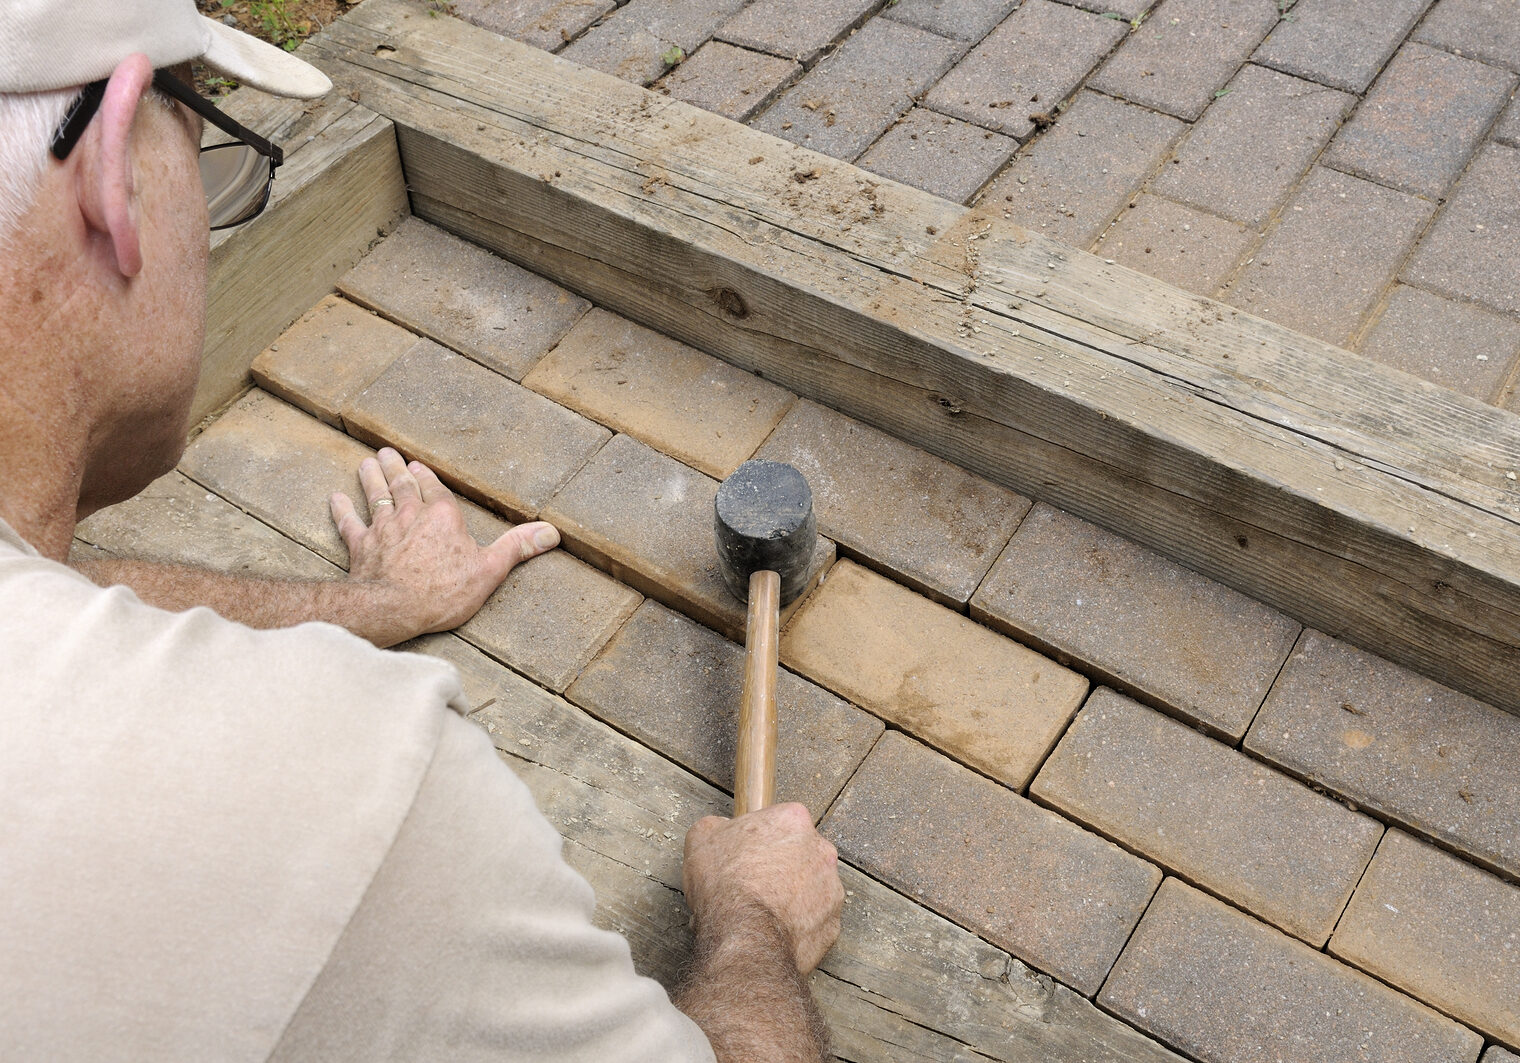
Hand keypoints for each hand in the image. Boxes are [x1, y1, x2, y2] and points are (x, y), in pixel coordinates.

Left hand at [328, 447, 559, 644]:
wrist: (393, 608)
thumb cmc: (443, 591)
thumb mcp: (489, 570)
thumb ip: (517, 547)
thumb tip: (551, 532)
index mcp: (443, 517)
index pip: (434, 488)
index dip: (426, 476)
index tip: (417, 464)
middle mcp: (411, 515)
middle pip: (402, 484)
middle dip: (396, 467)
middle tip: (387, 452)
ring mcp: (382, 529)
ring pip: (375, 495)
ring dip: (370, 478)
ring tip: (366, 463)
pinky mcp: (360, 546)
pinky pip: (348, 523)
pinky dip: (341, 510)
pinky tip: (336, 498)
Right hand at [682, 803, 843, 973]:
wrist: (744, 936)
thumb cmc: (726, 885)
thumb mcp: (701, 839)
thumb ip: (717, 825)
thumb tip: (721, 829)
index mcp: (793, 820)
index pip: (779, 822)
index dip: (758, 840)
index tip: (745, 856)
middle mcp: (821, 850)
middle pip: (799, 854)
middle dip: (778, 867)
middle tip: (751, 885)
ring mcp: (832, 889)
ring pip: (810, 889)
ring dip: (790, 897)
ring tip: (760, 912)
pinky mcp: (833, 924)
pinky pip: (814, 922)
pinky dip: (797, 926)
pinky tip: (773, 930)